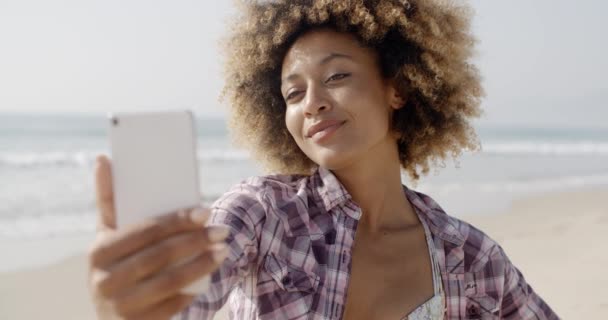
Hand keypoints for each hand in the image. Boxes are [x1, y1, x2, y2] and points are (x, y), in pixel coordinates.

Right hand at [88, 155, 228, 319]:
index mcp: (99, 252)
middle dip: (195, 240)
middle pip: (160, 255)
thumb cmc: (116, 264)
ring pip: (169, 281)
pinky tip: (209, 277)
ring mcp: (120, 306)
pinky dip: (193, 291)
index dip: (177, 221)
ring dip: (201, 264)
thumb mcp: (108, 235)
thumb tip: (103, 158)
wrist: (111, 316)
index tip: (206, 210)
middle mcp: (104, 281)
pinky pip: (171, 306)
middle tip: (222, 230)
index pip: (145, 231)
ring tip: (223, 250)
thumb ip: (108, 200)